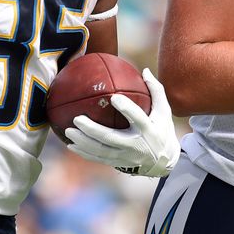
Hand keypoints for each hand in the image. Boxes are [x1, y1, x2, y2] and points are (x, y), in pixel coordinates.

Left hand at [64, 68, 179, 176]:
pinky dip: (85, 153)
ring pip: (101, 150)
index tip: (114, 98)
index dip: (127, 109)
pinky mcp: (119, 163)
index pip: (138, 118)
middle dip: (93, 130)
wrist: (163, 161)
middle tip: (77, 118)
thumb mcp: (164, 110)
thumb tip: (144, 70)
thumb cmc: (162, 129)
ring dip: (84, 142)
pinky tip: (71, 145)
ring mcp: (126, 156)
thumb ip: (156, 90)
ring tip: (69, 131)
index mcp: (148, 130)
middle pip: (111, 138)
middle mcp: (136, 145)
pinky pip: (99, 158)